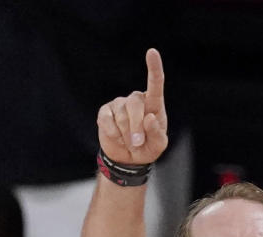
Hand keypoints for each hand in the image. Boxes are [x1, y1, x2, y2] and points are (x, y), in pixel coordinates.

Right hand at [96, 48, 167, 165]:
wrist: (128, 158)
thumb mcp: (158, 146)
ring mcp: (119, 104)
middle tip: (137, 143)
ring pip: (121, 116)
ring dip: (126, 134)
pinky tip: (117, 138)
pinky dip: (113, 134)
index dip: (154, 68)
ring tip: (129, 142)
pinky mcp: (105, 112)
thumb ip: (157, 134)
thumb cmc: (147, 148)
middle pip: (135, 104)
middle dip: (137, 126)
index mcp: (154, 104)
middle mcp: (136, 100)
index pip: (155, 83)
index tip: (152, 52)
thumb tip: (150, 118)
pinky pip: (107, 121)